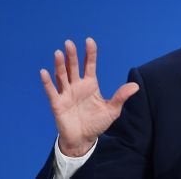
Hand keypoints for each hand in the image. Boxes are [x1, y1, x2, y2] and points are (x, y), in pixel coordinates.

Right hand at [40, 38, 138, 156]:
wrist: (84, 139)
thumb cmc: (97, 123)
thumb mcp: (112, 110)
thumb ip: (121, 97)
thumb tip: (136, 86)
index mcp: (90, 84)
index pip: (90, 65)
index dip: (90, 53)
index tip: (89, 41)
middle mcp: (77, 86)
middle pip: (73, 67)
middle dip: (72, 55)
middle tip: (69, 43)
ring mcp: (66, 94)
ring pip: (62, 76)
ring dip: (59, 65)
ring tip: (58, 53)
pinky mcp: (57, 104)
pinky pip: (51, 91)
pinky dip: (48, 82)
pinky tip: (44, 72)